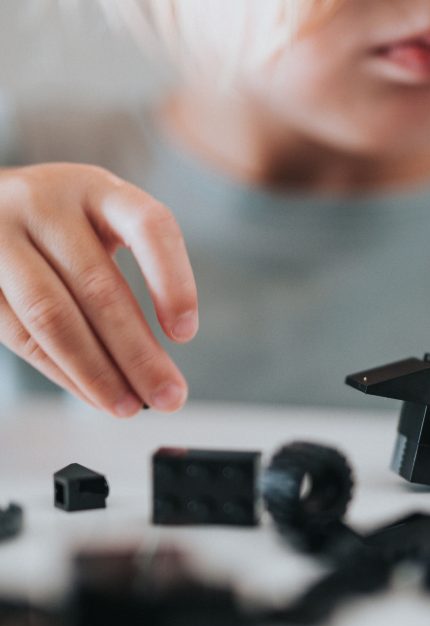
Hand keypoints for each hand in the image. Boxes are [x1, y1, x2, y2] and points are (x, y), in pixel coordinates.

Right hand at [0, 162, 197, 414]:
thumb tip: (156, 374)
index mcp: (96, 188)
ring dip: (96, 372)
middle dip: (138, 354)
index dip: (172, 281)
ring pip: (53, 315)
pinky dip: (61, 372)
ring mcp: (1, 235)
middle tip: (169, 398)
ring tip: (128, 406)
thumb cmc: (60, 227)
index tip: (185, 334)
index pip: (148, 226)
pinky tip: (91, 394)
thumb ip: (126, 282)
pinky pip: (21, 334)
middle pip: (99, 287)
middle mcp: (46, 203)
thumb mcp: (99, 227)